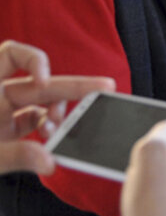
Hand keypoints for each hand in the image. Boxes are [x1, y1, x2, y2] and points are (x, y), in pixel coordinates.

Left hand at [0, 40, 113, 174]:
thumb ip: (14, 156)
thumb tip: (49, 160)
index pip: (11, 55)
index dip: (34, 62)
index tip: (43, 82)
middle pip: (38, 84)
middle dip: (72, 87)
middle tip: (104, 89)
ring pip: (39, 106)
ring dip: (56, 115)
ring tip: (62, 130)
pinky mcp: (2, 136)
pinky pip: (33, 127)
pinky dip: (46, 133)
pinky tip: (51, 143)